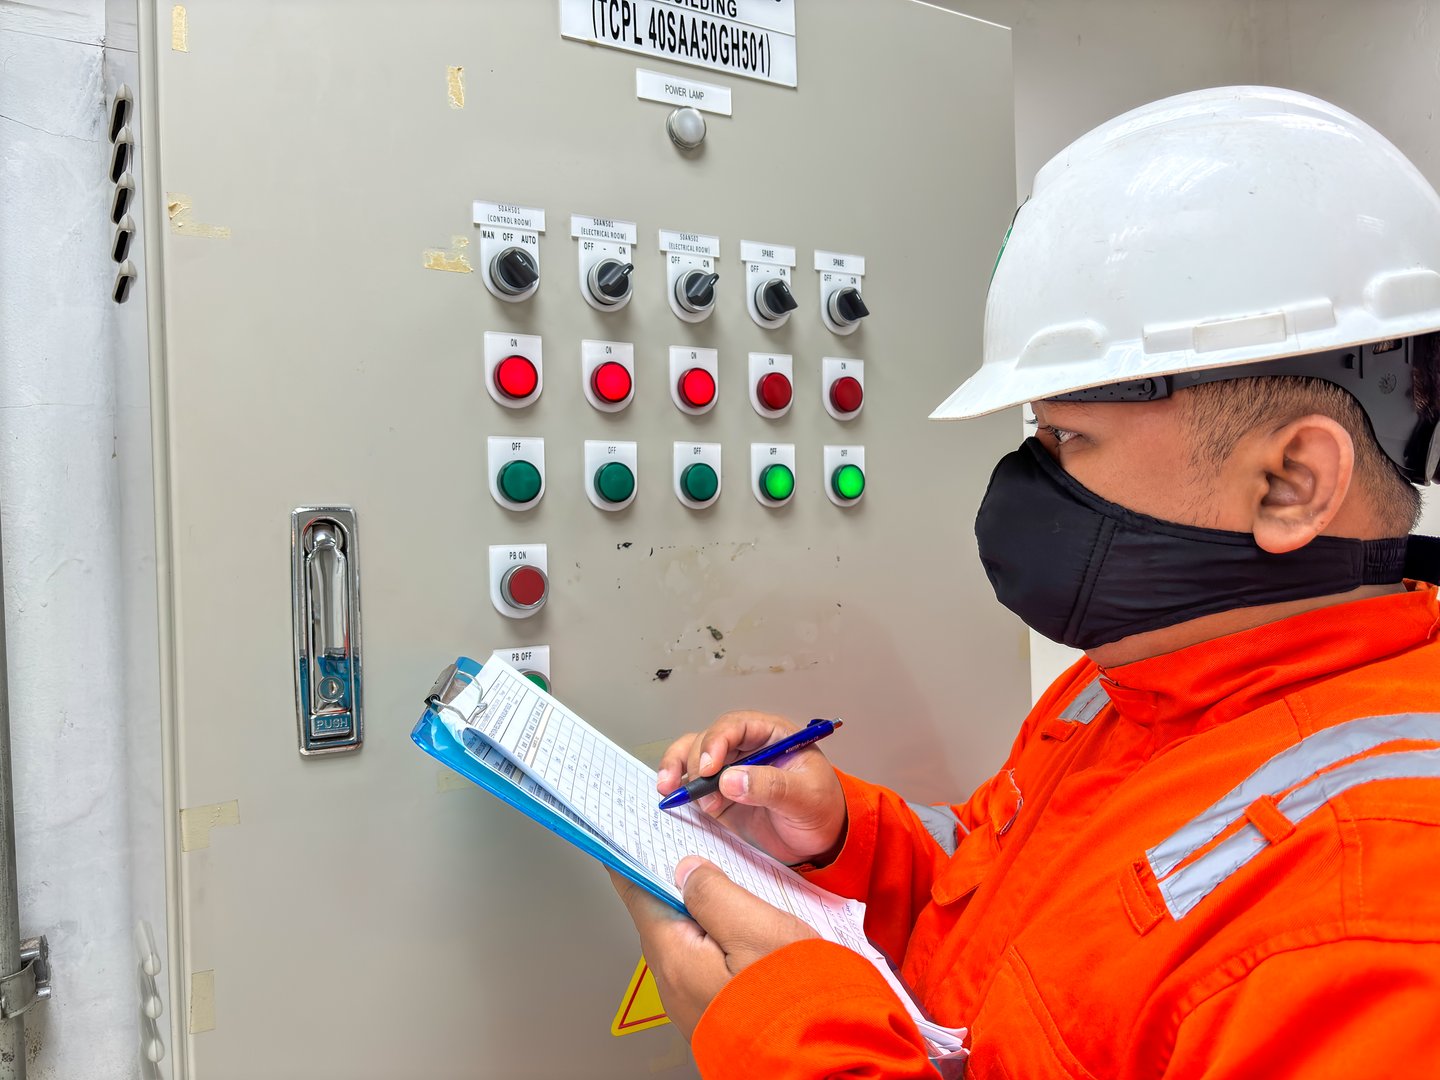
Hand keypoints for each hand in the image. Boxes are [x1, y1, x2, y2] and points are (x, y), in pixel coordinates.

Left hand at [609, 857, 817, 1038]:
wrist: (820, 1061)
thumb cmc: (792, 1000)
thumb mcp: (754, 928)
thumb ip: (714, 893)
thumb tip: (686, 871)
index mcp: (674, 957)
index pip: (636, 895)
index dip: (630, 861)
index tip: (622, 838)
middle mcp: (675, 985)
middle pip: (659, 918)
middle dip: (665, 884)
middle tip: (674, 850)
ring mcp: (693, 1002)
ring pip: (683, 942)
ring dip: (693, 912)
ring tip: (713, 885)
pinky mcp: (717, 1011)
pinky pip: (703, 964)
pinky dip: (711, 938)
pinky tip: (735, 930)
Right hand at [657, 711, 847, 866]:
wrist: (820, 842)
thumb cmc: (822, 810)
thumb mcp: (806, 797)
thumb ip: (772, 786)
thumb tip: (730, 780)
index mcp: (772, 736)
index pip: (737, 726)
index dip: (717, 741)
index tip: (710, 767)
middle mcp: (747, 748)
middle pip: (708, 740)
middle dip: (696, 760)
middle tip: (699, 787)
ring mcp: (729, 770)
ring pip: (692, 756)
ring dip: (677, 769)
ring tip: (669, 789)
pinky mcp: (718, 795)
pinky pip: (691, 785)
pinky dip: (678, 789)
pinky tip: (671, 798)